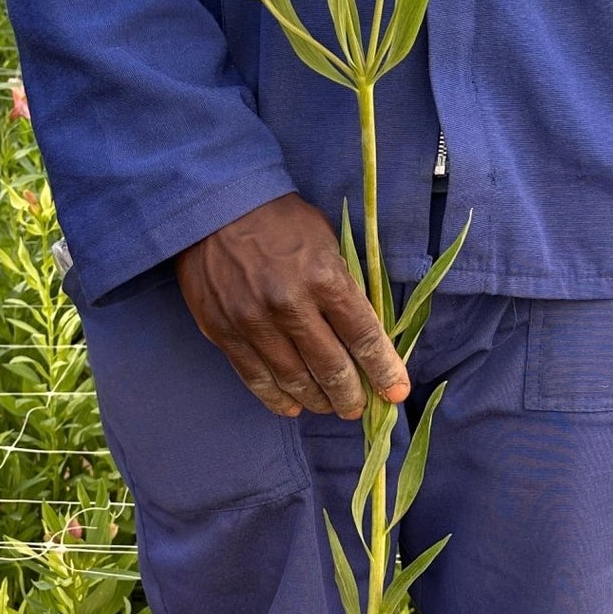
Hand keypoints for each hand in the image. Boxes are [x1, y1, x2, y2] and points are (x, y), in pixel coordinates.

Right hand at [176, 192, 410, 418]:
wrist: (216, 205)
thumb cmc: (281, 221)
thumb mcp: (328, 242)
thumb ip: (346, 288)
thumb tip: (365, 338)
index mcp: (323, 278)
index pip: (363, 337)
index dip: (384, 371)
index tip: (396, 393)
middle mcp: (289, 305)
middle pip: (331, 368)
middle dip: (351, 396)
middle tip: (358, 407)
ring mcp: (254, 322)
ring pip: (294, 381)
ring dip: (318, 401)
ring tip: (329, 406)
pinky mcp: (224, 332)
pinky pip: (256, 378)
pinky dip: (278, 399)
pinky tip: (294, 406)